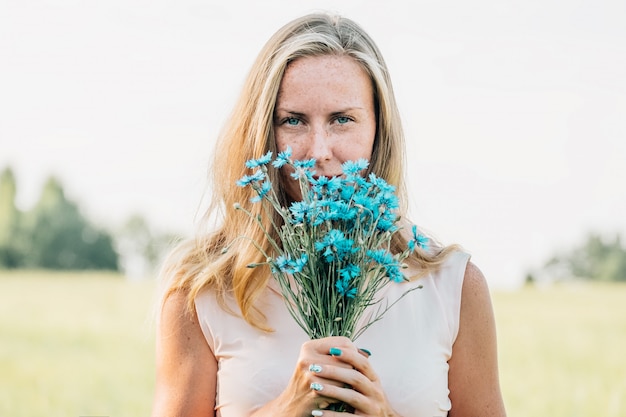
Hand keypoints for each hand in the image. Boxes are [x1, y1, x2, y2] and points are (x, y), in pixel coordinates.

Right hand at [251, 336, 400, 416]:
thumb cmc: (310, 383)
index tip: (353, 363)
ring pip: (346, 375)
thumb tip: (366, 353)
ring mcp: (310, 374)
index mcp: (309, 347)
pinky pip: (340, 389)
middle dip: (350, 370)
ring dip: (346, 384)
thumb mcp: (318, 363)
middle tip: (346, 379)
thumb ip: (338, 356)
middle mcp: (307, 357)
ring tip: (339, 388)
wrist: (291, 406)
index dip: (353, 353)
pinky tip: (334, 397)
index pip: (344, 342)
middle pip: (347, 359)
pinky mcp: (314, 390)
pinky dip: (341, 395)